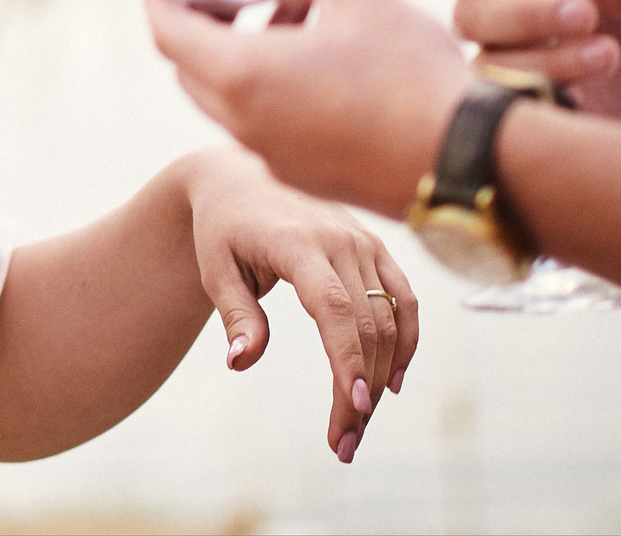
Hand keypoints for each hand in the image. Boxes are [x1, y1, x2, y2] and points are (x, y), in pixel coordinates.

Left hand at [149, 0, 469, 217]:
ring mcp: (272, 155)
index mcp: (241, 75)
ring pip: (229, 96)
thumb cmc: (410, 75)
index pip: (166, 30)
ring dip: (243, 48)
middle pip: (190, 65)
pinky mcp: (305, 174)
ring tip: (296, 2)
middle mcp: (243, 122)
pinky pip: (263, 121)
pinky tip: (324, 51)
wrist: (469, 165)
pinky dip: (270, 83)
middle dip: (202, 19)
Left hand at [180, 144, 418, 463]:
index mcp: (297, 242)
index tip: (352, 404)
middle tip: (343, 444)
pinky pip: (403, 299)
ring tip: (359, 424)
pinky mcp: (375, 246)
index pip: (333, 306)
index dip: (346, 356)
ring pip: (390, 319)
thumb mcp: (215, 269)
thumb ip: (234, 315)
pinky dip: (405, 341)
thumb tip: (240, 363)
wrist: (241, 176)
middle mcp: (339, 239)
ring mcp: (362, 241)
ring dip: (382, 376)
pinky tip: (392, 382)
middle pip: (365, 325)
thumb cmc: (222, 229)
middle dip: (360, 390)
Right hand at [420, 0, 620, 127]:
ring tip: (609, 53)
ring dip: (547, 60)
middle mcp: (495, 8)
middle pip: (469, 14)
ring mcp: (508, 58)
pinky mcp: (530, 101)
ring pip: (492, 65)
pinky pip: (518, 107)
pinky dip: (553, 97)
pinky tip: (592, 92)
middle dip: (522, 14)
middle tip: (585, 11)